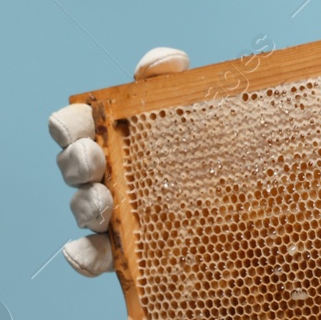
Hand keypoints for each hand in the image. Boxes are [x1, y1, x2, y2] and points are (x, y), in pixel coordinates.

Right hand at [47, 47, 188, 276]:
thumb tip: (163, 62)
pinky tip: (84, 255)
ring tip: (103, 207)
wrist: (252, 192)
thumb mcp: (195, 102)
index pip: (74, 126)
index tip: (82, 127)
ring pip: (82, 210)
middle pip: (73, 167)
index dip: (68, 125)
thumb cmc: (209, 138)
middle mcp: (106, 172)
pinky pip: (96, 256)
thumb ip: (174, 78)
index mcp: (112, 134)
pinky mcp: (127, 250)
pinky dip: (84, 256)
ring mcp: (114, 212)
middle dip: (76, 162)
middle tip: (94, 160)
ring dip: (86, 206)